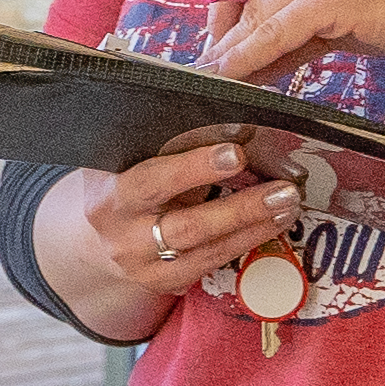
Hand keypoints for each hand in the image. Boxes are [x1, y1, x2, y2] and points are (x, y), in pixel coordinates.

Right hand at [34, 135, 299, 337]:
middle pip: (184, 226)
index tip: (235, 152)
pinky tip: (273, 222)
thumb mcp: (132, 155)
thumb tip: (236, 103)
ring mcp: (141, 263)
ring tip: (288, 201)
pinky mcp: (163, 282)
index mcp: (107, 192)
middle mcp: (121, 232)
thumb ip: (173, 137)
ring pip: (205, 248)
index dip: (193, 168)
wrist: (96, 235)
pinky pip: (210, 263)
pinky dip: (246, 241)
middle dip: (238, 208)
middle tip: (282, 189)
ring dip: (253, 224)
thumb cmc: (124, 178)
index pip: (150, 179)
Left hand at [199, 0, 384, 89]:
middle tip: (221, 71)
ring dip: (236, 53)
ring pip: (257, 16)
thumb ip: (298, 19)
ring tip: (224, 82)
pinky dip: (249, 58)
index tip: (220, 36)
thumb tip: (250, 56)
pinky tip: (234, 76)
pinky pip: (274, 32)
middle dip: (231, 36)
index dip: (222, 3)